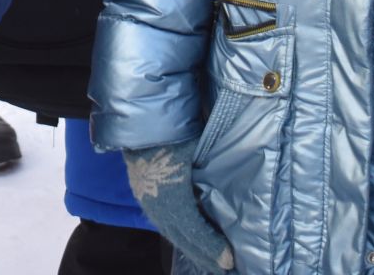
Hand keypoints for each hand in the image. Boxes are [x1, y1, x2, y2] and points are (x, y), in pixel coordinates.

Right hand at [121, 142, 232, 271]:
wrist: (140, 115)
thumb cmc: (173, 130)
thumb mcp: (196, 151)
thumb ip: (212, 174)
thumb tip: (234, 195)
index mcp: (171, 197)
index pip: (193, 230)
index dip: (211, 247)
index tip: (229, 260)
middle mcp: (156, 204)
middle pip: (182, 237)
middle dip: (203, 255)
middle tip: (224, 269)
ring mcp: (147, 199)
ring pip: (171, 231)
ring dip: (190, 247)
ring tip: (208, 261)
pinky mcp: (143, 193)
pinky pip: (162, 221)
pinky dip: (178, 234)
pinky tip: (186, 239)